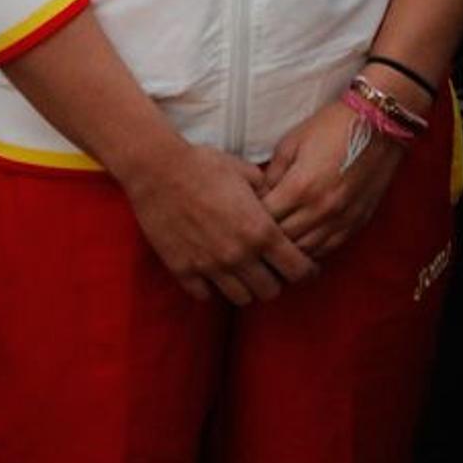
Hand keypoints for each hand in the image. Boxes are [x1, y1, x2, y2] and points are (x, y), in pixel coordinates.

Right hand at [123, 140, 318, 305]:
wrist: (157, 168)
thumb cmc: (202, 164)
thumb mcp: (244, 171)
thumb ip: (266, 190)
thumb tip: (275, 197)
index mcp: (260, 231)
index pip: (298, 270)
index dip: (306, 270)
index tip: (303, 266)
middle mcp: (239, 256)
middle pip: (271, 291)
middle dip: (275, 280)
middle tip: (268, 267)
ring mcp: (210, 267)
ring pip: (242, 299)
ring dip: (245, 287)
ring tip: (240, 271)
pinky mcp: (184, 270)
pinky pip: (206, 295)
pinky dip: (211, 287)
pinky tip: (211, 271)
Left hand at [262, 99, 404, 258]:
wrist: (376, 125)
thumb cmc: (330, 127)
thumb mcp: (291, 142)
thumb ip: (273, 172)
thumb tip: (261, 195)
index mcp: (300, 187)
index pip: (267, 218)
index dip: (252, 217)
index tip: (245, 212)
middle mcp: (321, 210)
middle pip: (285, 240)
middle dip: (268, 236)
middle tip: (258, 228)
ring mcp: (341, 220)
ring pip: (307, 251)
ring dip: (290, 248)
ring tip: (278, 240)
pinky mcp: (357, 224)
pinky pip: (329, 249)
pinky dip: (313, 249)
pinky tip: (302, 242)